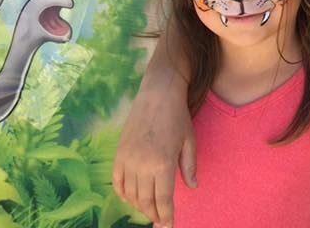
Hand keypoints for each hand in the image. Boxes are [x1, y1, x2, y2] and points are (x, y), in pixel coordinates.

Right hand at [112, 80, 194, 227]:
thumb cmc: (177, 117)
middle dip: (153, 214)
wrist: (157, 94)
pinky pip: (117, 182)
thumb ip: (189, 167)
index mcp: (162, 163)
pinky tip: (131, 198)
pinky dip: (123, 194)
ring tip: (149, 211)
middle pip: (145, 200)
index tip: (168, 225)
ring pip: (131, 194)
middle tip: (159, 221)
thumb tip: (192, 187)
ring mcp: (128, 160)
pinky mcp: (118, 154)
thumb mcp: (189, 141)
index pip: (163, 198)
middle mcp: (142, 165)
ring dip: (139, 206)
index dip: (166, 215)